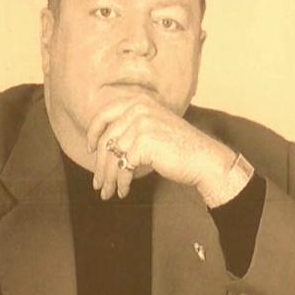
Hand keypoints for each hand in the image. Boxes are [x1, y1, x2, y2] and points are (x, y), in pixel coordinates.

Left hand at [86, 94, 236, 200]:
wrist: (204, 159)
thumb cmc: (179, 147)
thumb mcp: (153, 126)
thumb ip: (131, 126)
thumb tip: (100, 144)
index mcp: (139, 101)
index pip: (104, 114)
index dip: (93, 132)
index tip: (90, 149)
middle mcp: (138, 108)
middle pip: (106, 139)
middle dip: (99, 165)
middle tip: (97, 183)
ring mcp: (141, 124)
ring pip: (112, 155)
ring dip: (108, 178)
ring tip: (108, 193)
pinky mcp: (144, 142)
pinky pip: (123, 166)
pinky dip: (121, 182)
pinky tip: (124, 191)